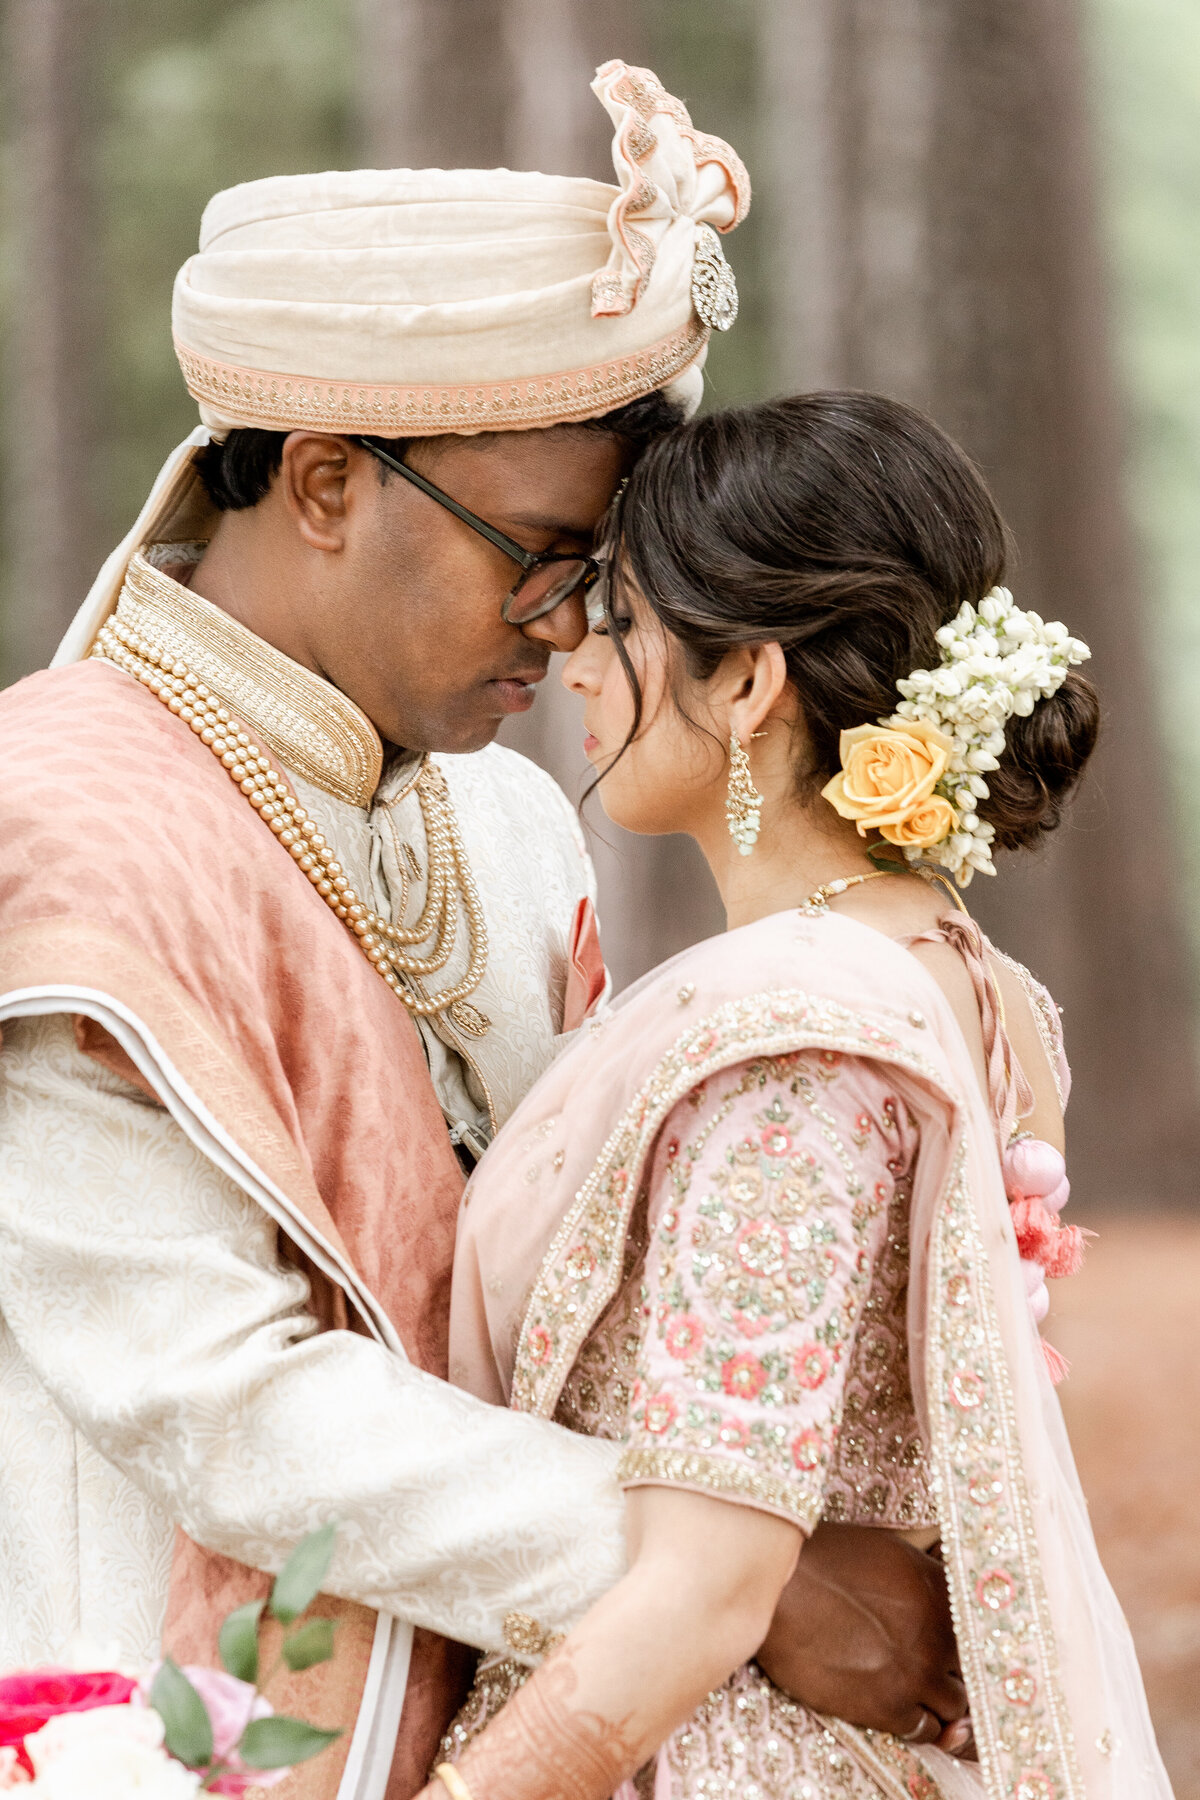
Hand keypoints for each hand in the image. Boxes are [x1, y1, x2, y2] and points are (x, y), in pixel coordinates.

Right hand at [755, 1523, 968, 1743]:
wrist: (780, 1590)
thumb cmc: (823, 1559)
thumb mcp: (887, 1549)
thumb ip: (923, 1575)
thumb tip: (936, 1590)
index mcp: (940, 1589)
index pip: (981, 1623)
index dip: (970, 1635)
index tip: (957, 1642)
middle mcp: (938, 1634)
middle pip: (974, 1666)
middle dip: (957, 1667)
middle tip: (938, 1666)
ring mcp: (916, 1673)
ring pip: (957, 1704)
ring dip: (943, 1698)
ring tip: (922, 1690)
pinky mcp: (888, 1707)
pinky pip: (927, 1730)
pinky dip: (922, 1724)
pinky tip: (906, 1710)